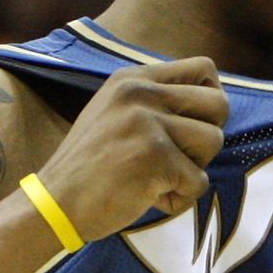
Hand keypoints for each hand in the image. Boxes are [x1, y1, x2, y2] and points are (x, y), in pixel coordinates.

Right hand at [37, 57, 228, 239]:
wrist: (53, 205)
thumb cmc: (89, 169)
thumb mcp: (115, 115)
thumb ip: (155, 104)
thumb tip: (213, 103)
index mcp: (132, 79)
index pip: (203, 68)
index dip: (210, 99)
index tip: (193, 125)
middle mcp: (141, 92)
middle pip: (219, 104)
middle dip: (208, 137)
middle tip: (178, 159)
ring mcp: (148, 122)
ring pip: (213, 142)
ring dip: (193, 170)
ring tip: (158, 180)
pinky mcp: (155, 157)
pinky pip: (198, 182)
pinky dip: (179, 200)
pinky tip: (148, 199)